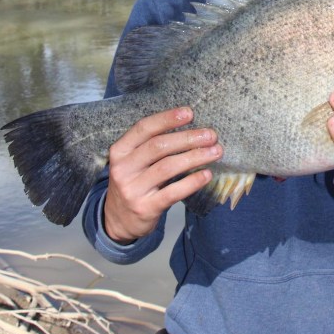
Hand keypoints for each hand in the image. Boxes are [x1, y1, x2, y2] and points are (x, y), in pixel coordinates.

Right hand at [103, 106, 221, 242]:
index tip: (190, 113)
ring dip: (195, 157)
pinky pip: (173, 192)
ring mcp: (132, 189)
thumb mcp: (134, 162)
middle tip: (211, 135)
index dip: (167, 119)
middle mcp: (123, 168)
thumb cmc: (134, 183)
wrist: (118, 221)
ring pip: (168, 167)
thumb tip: (192, 129)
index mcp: (120, 151)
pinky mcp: (145, 208)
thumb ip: (153, 147)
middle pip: (158, 146)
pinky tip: (207, 175)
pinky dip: (192, 182)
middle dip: (188, 138)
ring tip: (215, 152)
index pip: (144, 128)